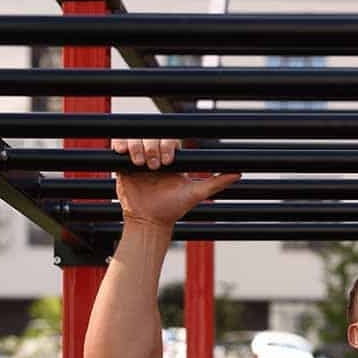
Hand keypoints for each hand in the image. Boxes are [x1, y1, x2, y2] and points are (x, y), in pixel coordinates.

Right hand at [111, 138, 240, 228]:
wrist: (149, 221)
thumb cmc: (173, 208)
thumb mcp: (196, 193)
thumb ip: (217, 182)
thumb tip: (239, 173)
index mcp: (171, 158)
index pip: (168, 138)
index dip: (167, 145)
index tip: (169, 161)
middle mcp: (154, 155)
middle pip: (151, 136)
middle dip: (153, 148)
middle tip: (156, 167)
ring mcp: (138, 158)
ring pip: (135, 138)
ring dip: (138, 148)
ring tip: (141, 165)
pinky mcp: (123, 164)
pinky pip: (119, 145)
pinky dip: (120, 145)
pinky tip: (124, 155)